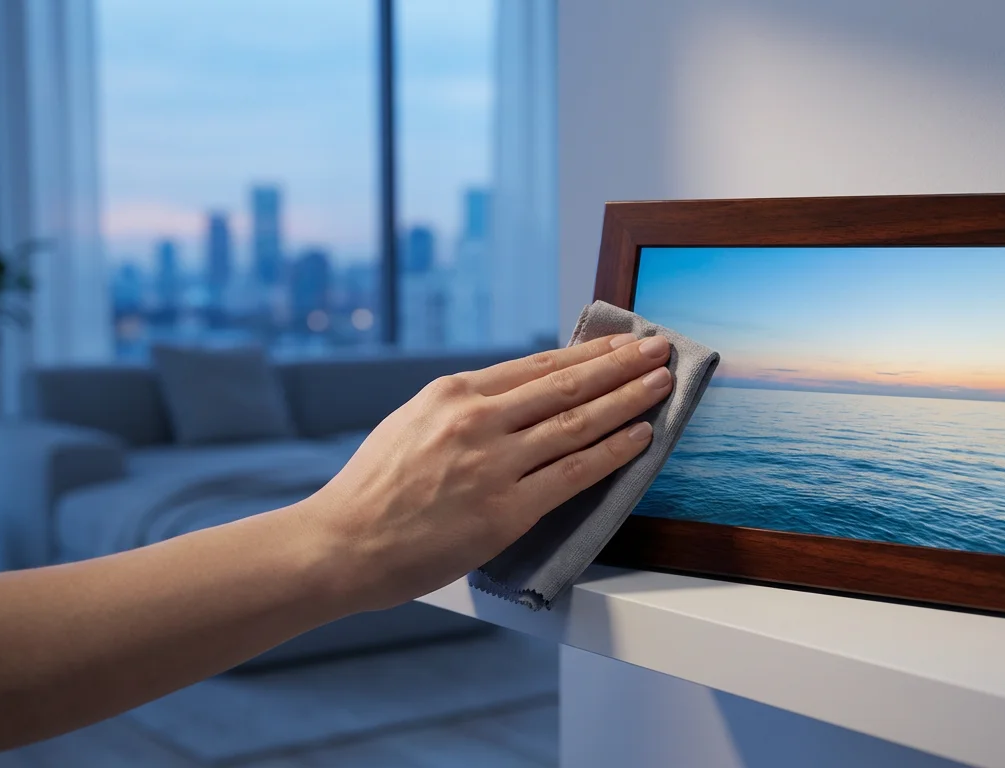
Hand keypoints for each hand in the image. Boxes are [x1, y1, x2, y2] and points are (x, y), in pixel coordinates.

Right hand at [303, 334, 673, 611]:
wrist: (343, 544)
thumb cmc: (374, 489)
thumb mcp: (412, 423)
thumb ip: (464, 408)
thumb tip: (519, 396)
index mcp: (453, 393)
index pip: (538, 365)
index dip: (588, 352)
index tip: (621, 342)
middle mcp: (476, 420)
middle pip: (567, 385)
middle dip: (621, 364)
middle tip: (660, 348)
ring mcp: (493, 464)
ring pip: (578, 423)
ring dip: (628, 400)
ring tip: (661, 384)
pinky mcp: (505, 510)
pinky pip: (574, 473)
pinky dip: (614, 451)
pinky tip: (640, 436)